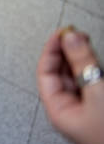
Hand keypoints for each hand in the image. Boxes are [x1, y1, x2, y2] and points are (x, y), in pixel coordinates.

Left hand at [37, 26, 103, 143]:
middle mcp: (69, 110)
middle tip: (75, 34)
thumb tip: (69, 37)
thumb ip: (82, 64)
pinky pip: (90, 85)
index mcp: (58, 110)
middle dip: (66, 51)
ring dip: (79, 58)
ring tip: (85, 42)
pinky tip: (95, 60)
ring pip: (77, 78)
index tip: (61, 32)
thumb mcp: (96, 92)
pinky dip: (92, 69)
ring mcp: (86, 111)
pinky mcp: (100, 110)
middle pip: (60, 73)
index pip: (45, 72)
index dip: (51, 49)